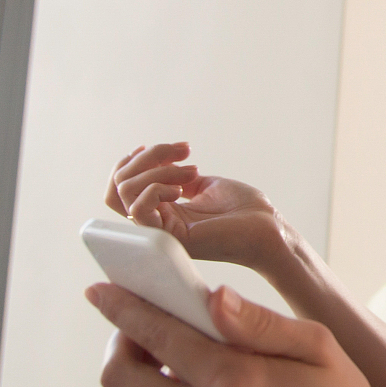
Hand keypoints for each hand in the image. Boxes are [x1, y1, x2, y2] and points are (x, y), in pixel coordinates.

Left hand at [87, 282, 385, 386]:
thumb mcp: (316, 346)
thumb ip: (257, 321)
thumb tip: (213, 298)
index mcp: (234, 383)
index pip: (156, 335)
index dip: (122, 307)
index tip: (104, 290)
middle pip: (120, 378)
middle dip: (120, 341)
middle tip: (141, 326)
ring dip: (136, 378)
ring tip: (168, 358)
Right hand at [105, 144, 287, 272]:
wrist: (268, 227)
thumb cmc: (243, 209)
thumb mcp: (202, 185)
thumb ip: (175, 178)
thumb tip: (158, 164)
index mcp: (160, 211)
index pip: (117, 190)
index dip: (129, 163)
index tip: (160, 148)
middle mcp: (155, 223)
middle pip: (117, 187)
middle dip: (146, 158)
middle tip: (185, 152)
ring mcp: (161, 232)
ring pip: (125, 193)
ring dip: (156, 169)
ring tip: (192, 170)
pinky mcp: (172, 238)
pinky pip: (139, 209)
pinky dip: (157, 187)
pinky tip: (184, 188)